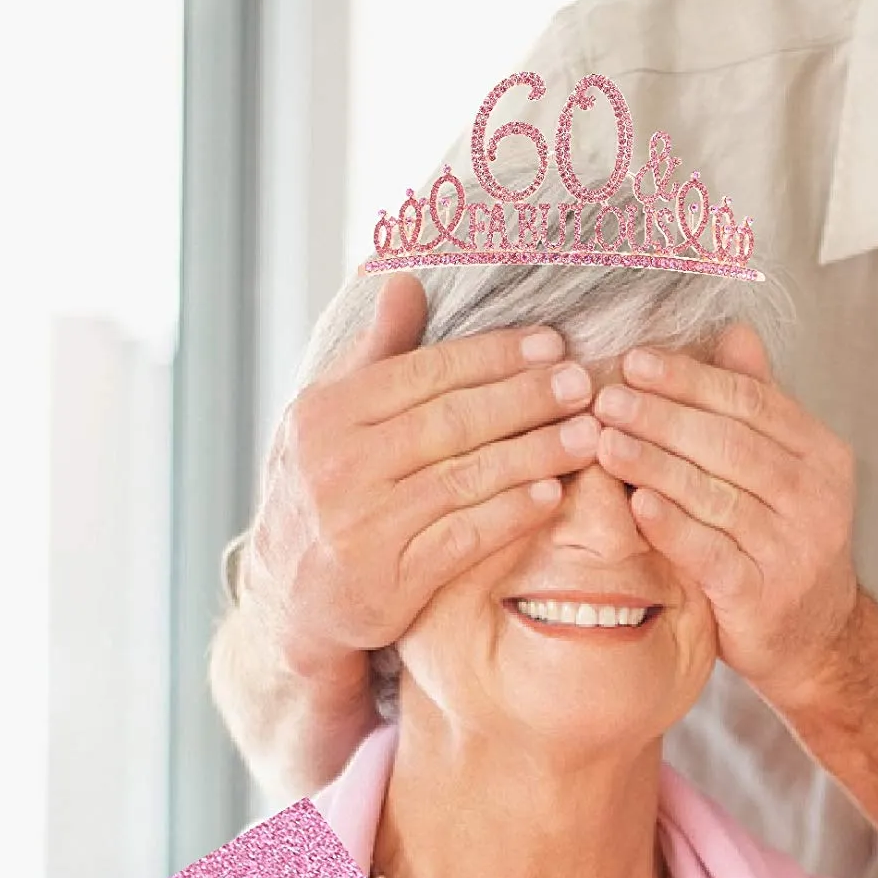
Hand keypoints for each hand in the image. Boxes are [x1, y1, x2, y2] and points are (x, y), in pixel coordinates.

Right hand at [240, 273, 599, 672]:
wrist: (291, 598)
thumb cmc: (322, 490)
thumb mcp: (327, 418)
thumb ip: (374, 354)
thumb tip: (403, 279)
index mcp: (325, 413)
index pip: (425, 371)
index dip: (495, 355)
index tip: (552, 342)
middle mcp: (338, 465)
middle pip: (452, 421)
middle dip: (526, 399)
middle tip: (582, 384)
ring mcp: (362, 525)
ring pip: (465, 478)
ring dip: (534, 454)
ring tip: (586, 436)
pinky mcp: (387, 580)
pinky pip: (463, 538)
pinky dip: (510, 515)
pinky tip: (552, 495)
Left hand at [586, 325, 859, 707]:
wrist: (815, 637)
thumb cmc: (782, 541)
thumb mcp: (784, 469)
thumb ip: (758, 404)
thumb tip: (735, 331)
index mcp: (822, 454)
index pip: (751, 401)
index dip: (689, 378)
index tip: (634, 360)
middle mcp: (817, 499)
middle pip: (731, 443)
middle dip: (662, 416)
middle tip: (606, 397)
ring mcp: (794, 550)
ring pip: (716, 494)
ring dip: (654, 464)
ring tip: (604, 441)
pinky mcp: (765, 597)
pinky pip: (711, 552)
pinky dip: (671, 525)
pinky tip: (634, 503)